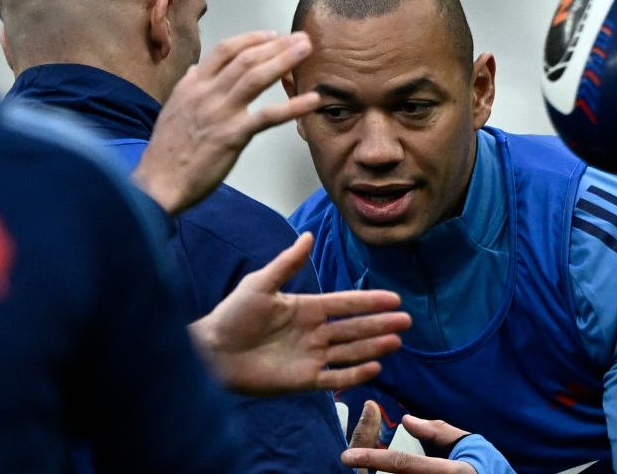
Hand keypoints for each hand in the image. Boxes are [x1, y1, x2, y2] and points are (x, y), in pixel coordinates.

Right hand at [132, 30, 321, 214]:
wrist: (158, 182)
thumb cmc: (167, 152)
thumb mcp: (172, 109)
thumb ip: (188, 87)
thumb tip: (196, 70)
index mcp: (193, 85)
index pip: (225, 50)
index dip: (251, 39)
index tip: (272, 35)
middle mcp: (206, 92)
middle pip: (246, 58)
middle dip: (277, 45)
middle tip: (301, 38)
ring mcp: (221, 112)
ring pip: (257, 76)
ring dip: (285, 60)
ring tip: (307, 50)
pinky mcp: (233, 135)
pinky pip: (268, 116)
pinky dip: (293, 106)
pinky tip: (313, 100)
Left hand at [189, 233, 411, 395]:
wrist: (210, 352)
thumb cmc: (232, 316)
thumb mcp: (261, 284)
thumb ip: (288, 263)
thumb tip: (308, 235)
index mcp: (307, 308)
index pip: (345, 304)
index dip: (369, 302)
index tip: (394, 299)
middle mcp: (314, 332)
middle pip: (355, 328)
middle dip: (380, 324)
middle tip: (406, 321)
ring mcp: (311, 357)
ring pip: (351, 352)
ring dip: (373, 347)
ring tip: (396, 342)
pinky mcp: (304, 380)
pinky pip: (335, 377)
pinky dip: (355, 374)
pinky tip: (374, 367)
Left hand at [343, 400, 476, 473]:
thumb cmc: (487, 465)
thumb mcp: (468, 442)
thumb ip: (436, 431)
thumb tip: (406, 420)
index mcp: (448, 472)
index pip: (403, 464)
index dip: (372, 459)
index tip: (346, 457)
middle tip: (349, 462)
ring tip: (364, 466)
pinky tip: (381, 471)